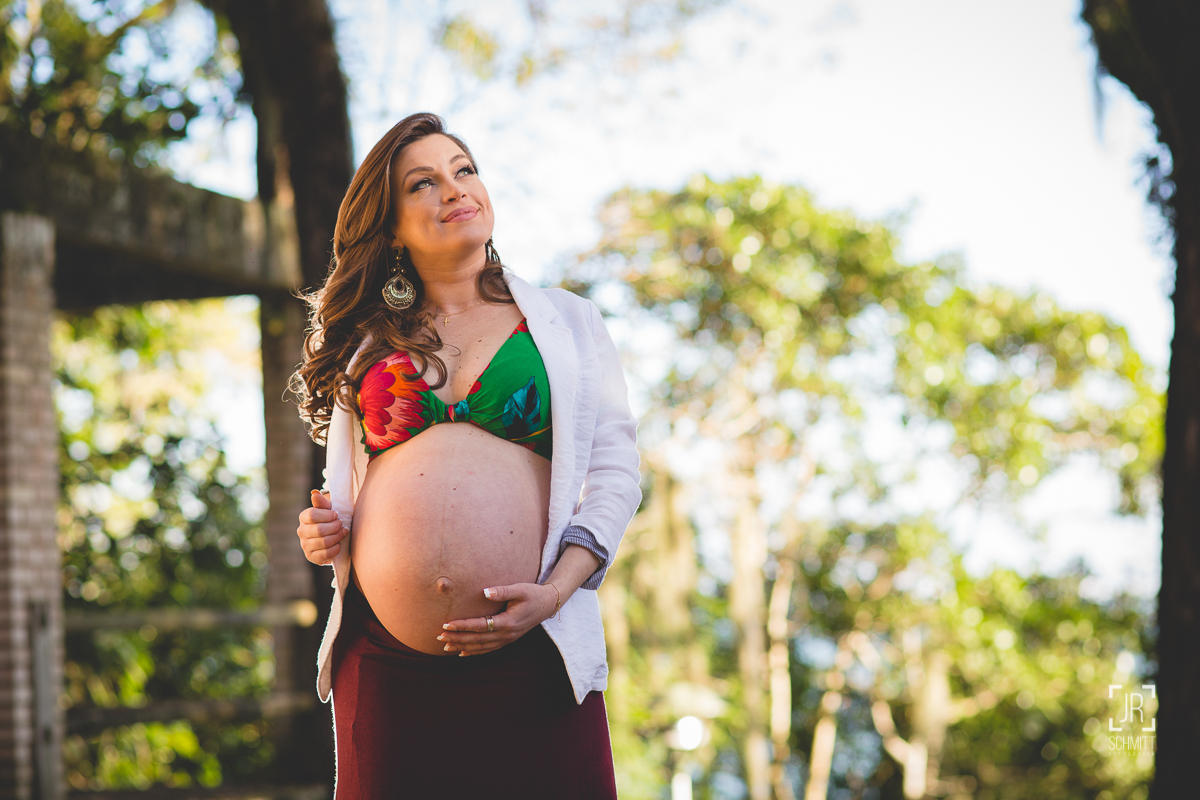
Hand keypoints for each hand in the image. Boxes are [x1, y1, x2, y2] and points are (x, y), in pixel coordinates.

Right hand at [296, 489, 346, 565]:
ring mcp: (305, 545)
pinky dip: (335, 549)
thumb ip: (322, 502)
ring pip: (324, 542)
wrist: (333, 536)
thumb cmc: (331, 520)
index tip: (336, 515)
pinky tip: (339, 544)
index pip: (312, 515)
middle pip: (319, 530)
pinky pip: (325, 554)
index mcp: (304, 517)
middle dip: (335, 527)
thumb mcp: (328, 509)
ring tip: (342, 533)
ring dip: (337, 537)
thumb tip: (314, 493)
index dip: (327, 515)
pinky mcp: (311, 557)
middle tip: (341, 525)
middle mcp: (302, 531)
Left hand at [439, 583, 557, 655]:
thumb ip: (502, 591)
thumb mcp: (520, 589)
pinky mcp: (507, 640)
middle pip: (477, 640)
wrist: (547, 604)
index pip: (480, 626)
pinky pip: (488, 649)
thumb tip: (485, 592)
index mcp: (508, 622)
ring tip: (445, 646)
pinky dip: (474, 652)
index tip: (447, 624)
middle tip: (439, 636)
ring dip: (462, 647)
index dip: (462, 626)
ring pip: (481, 647)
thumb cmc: (532, 594)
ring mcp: (507, 640)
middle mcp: (506, 635)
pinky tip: (462, 653)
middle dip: (457, 639)